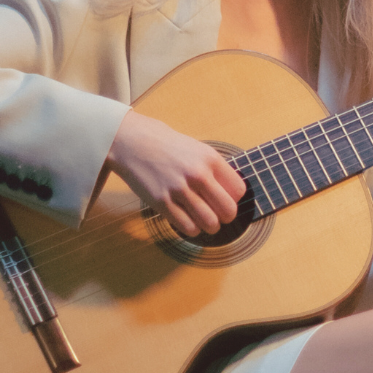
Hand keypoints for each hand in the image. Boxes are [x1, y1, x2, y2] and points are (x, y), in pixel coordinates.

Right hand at [108, 111, 246, 237]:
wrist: (133, 142)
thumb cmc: (166, 146)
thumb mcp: (196, 150)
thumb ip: (214, 170)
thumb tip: (231, 193)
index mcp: (210, 159)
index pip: (239, 191)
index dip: (234, 199)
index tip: (225, 199)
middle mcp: (197, 174)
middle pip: (228, 210)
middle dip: (226, 217)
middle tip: (218, 215)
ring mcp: (179, 189)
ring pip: (210, 223)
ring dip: (210, 227)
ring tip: (204, 221)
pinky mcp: (162, 202)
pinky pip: (187, 227)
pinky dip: (192, 229)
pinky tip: (188, 221)